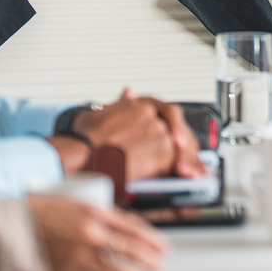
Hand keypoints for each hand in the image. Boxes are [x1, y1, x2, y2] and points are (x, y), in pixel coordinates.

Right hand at [28, 196, 166, 270]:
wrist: (6, 232)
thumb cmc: (35, 215)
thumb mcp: (69, 203)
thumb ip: (95, 215)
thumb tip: (121, 228)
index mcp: (91, 211)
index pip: (132, 227)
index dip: (151, 238)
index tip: (162, 245)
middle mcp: (89, 233)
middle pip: (131, 248)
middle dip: (150, 258)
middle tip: (161, 262)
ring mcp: (79, 256)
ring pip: (118, 269)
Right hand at [63, 91, 203, 180]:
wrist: (82, 154)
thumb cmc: (85, 138)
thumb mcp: (102, 111)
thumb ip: (120, 104)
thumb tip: (129, 91)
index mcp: (141, 104)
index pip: (167, 114)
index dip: (174, 129)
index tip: (177, 139)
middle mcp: (153, 115)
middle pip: (177, 131)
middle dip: (183, 147)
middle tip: (188, 162)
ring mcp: (159, 132)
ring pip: (178, 148)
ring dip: (184, 161)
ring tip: (186, 174)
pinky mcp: (163, 151)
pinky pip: (177, 162)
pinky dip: (179, 171)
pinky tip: (178, 179)